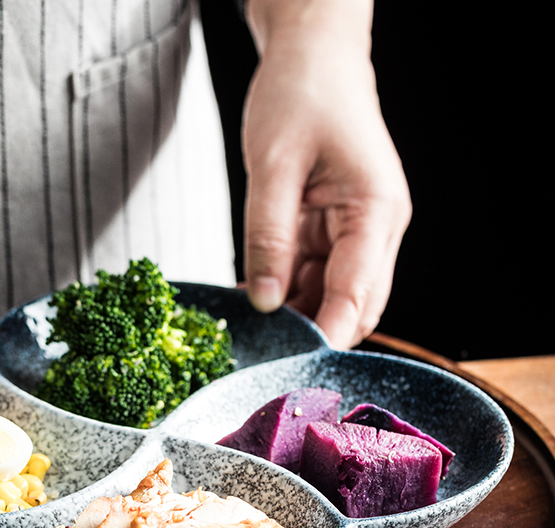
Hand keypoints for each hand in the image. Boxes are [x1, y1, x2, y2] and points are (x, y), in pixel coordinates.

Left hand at [242, 0, 411, 347]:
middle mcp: (377, 229)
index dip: (326, 335)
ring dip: (295, 314)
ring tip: (250, 325)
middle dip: (312, 332)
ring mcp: (358, 232)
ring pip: (331, 296)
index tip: (291, 368)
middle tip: (262, 354)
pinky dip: (287, 290)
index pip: (357, 294)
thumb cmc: (301, 95)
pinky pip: (314, 275)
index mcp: (376, 212)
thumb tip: (266, 304)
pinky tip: (255, 295)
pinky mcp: (336, 230)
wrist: (313, 57)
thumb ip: (268, 238)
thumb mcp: (273, 167)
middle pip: (353, 306)